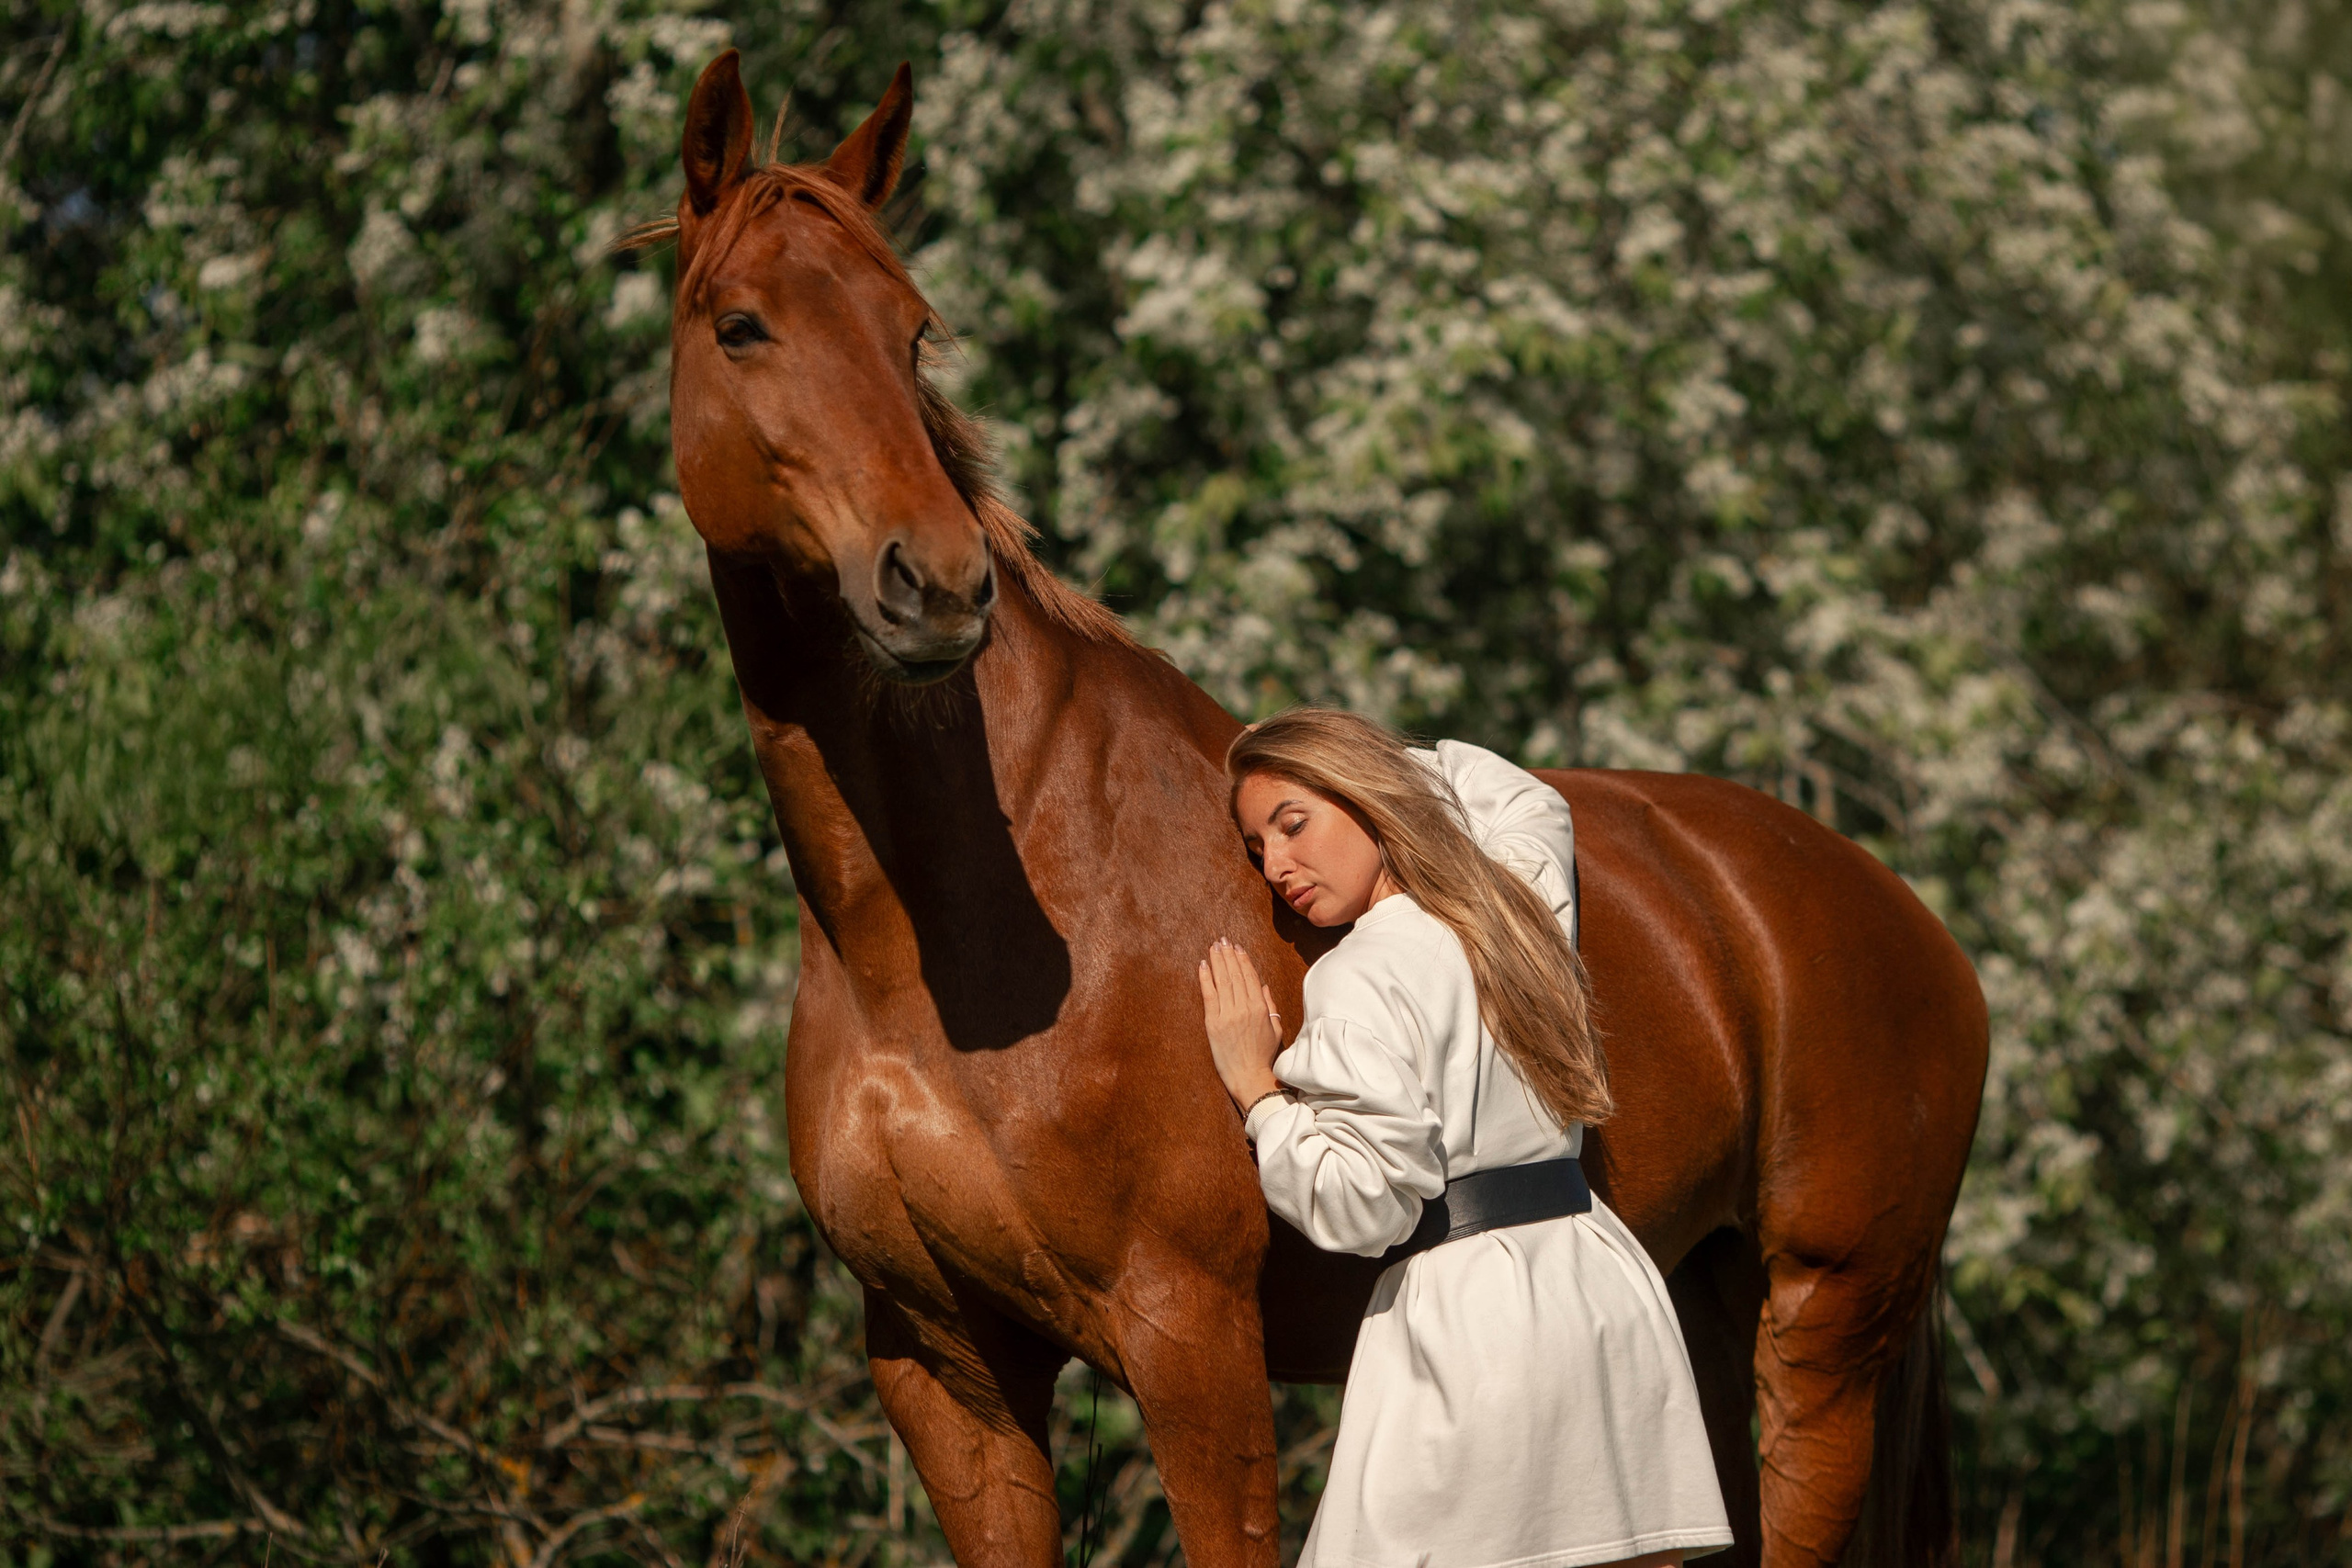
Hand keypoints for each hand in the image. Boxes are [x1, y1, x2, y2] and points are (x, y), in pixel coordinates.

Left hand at [1198, 938, 1283, 1113]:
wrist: (1250, 1077)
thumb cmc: (1264, 1056)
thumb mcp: (1276, 1029)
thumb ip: (1270, 1005)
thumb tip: (1264, 986)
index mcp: (1260, 1008)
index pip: (1250, 977)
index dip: (1243, 960)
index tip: (1237, 947)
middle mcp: (1244, 1008)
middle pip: (1235, 974)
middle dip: (1228, 955)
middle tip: (1223, 940)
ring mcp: (1228, 1015)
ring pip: (1222, 981)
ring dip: (1217, 961)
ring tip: (1214, 947)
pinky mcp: (1213, 1024)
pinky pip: (1209, 996)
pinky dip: (1205, 978)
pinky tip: (1203, 965)